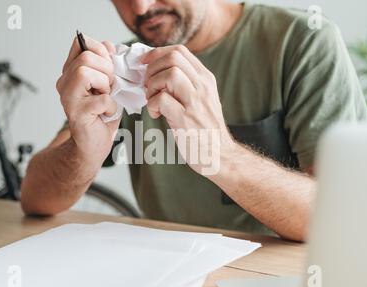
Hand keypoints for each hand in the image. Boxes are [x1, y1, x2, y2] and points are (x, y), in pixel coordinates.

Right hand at [56, 35, 119, 160]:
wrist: (93, 145)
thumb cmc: (101, 115)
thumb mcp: (108, 84)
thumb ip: (107, 64)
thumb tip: (109, 46)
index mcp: (71, 71)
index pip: (81, 43)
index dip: (100, 51)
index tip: (108, 69)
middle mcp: (64, 82)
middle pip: (86, 58)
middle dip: (106, 70)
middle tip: (109, 87)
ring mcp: (68, 97)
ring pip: (85, 73)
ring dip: (105, 86)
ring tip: (106, 98)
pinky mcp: (76, 113)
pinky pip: (100, 99)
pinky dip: (110, 106)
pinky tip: (106, 113)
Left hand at [142, 45, 234, 175]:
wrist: (221, 156)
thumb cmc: (206, 129)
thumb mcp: (203, 99)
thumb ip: (186, 83)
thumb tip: (158, 72)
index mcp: (205, 79)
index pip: (179, 51)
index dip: (157, 54)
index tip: (145, 65)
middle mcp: (203, 87)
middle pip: (173, 58)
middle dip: (152, 68)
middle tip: (148, 85)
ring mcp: (195, 102)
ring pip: (169, 74)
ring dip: (152, 85)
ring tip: (151, 98)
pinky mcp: (185, 119)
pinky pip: (161, 99)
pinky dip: (151, 104)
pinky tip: (155, 113)